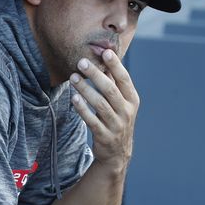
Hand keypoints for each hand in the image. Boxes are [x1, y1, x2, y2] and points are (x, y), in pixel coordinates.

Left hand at [69, 51, 138, 173]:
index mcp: (132, 100)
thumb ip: (114, 84)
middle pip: (111, 90)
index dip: (116, 66)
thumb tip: (104, 58)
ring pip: (100, 104)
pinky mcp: (104, 136)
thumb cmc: (116, 119)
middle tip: (82, 62)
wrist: (117, 153)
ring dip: (86, 89)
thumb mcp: (121, 103)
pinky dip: (83, 109)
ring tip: (73, 77)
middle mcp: (127, 111)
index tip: (106, 52)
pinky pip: (92, 120)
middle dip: (96, 75)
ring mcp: (116, 124)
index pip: (125, 79)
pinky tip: (74, 98)